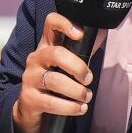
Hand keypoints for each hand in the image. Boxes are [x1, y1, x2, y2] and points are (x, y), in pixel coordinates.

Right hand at [13, 12, 93, 132]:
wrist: (31, 106)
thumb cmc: (55, 82)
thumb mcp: (65, 65)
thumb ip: (81, 52)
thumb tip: (102, 34)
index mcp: (46, 46)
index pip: (51, 24)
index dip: (65, 23)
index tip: (80, 34)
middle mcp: (35, 59)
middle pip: (56, 54)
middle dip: (78, 67)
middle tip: (88, 79)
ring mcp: (29, 78)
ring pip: (55, 80)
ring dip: (77, 91)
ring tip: (86, 97)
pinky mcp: (28, 98)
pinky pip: (52, 102)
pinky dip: (70, 107)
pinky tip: (80, 108)